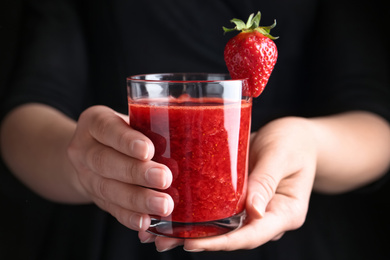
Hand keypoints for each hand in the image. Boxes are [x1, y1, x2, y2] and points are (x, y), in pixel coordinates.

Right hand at [67, 105, 173, 231]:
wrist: (88, 151)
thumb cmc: (121, 129)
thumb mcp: (129, 115)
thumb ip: (153, 112)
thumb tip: (188, 100)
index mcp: (94, 122)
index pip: (106, 128)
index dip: (125, 140)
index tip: (148, 150)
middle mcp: (84, 149)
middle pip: (105, 162)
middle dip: (136, 173)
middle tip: (165, 179)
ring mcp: (87, 176)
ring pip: (108, 190)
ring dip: (137, 200)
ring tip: (163, 206)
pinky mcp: (96, 198)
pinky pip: (110, 209)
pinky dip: (129, 217)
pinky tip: (146, 222)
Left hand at [140, 117, 316, 250]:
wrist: (296, 138)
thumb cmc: (294, 142)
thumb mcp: (281, 156)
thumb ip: (267, 181)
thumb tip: (253, 213)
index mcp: (284, 213)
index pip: (251, 235)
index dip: (221, 242)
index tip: (192, 244)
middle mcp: (265, 217)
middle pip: (230, 236)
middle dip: (196, 240)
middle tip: (161, 240)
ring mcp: (251, 209)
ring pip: (219, 226)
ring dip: (189, 231)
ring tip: (157, 233)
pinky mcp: (238, 198)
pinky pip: (217, 209)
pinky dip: (195, 213)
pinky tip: (171, 212)